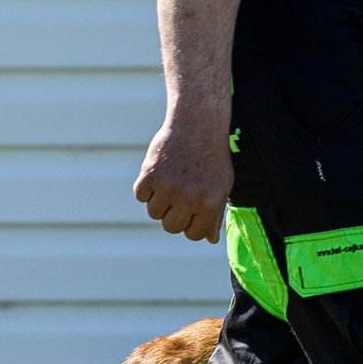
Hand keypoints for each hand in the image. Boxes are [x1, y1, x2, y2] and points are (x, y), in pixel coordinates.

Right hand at [134, 112, 232, 241]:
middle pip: (170, 227)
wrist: (197, 124)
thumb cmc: (211, 157)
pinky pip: (140, 195)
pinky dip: (146, 187)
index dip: (189, 225)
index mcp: (210, 203)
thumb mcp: (222, 185)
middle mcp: (189, 198)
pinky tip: (158, 172)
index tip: (190, 212)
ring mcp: (168, 187)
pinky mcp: (150, 174)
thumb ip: (215, 214)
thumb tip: (210, 239)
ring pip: (153, 213)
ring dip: (158, 201)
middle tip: (178, 195)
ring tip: (169, 181)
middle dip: (173, 215)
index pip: (193, 235)